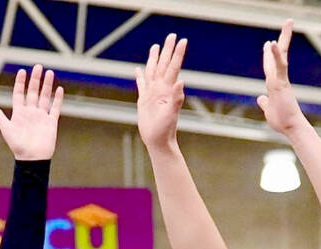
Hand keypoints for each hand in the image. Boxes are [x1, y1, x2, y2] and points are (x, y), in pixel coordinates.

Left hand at [0, 65, 62, 160]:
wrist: (32, 159)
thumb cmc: (18, 146)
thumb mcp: (6, 129)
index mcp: (19, 113)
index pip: (20, 94)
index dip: (20, 83)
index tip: (22, 71)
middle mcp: (31, 113)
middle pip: (33, 92)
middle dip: (35, 79)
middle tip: (38, 66)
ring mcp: (41, 117)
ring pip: (45, 97)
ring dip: (47, 85)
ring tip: (50, 73)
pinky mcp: (51, 123)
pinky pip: (55, 108)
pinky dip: (57, 99)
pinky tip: (59, 89)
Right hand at [136, 34, 186, 151]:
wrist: (158, 141)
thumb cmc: (165, 130)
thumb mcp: (171, 115)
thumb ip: (176, 99)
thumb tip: (181, 82)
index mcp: (167, 89)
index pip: (173, 67)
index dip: (177, 54)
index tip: (182, 40)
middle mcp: (160, 88)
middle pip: (164, 65)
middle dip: (167, 50)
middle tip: (171, 35)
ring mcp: (152, 93)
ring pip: (152, 71)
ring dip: (154, 59)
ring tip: (155, 47)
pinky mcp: (144, 100)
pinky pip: (141, 84)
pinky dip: (139, 76)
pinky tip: (138, 70)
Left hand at [257, 21, 308, 137]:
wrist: (291, 127)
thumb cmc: (282, 121)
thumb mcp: (268, 110)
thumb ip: (265, 102)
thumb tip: (260, 98)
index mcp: (275, 84)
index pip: (272, 65)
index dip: (269, 54)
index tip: (268, 44)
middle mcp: (279, 78)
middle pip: (280, 54)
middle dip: (283, 37)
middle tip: (288, 21)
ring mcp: (281, 79)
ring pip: (282, 55)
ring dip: (285, 37)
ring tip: (289, 21)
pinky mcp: (281, 83)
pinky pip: (279, 66)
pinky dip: (275, 55)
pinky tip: (272, 43)